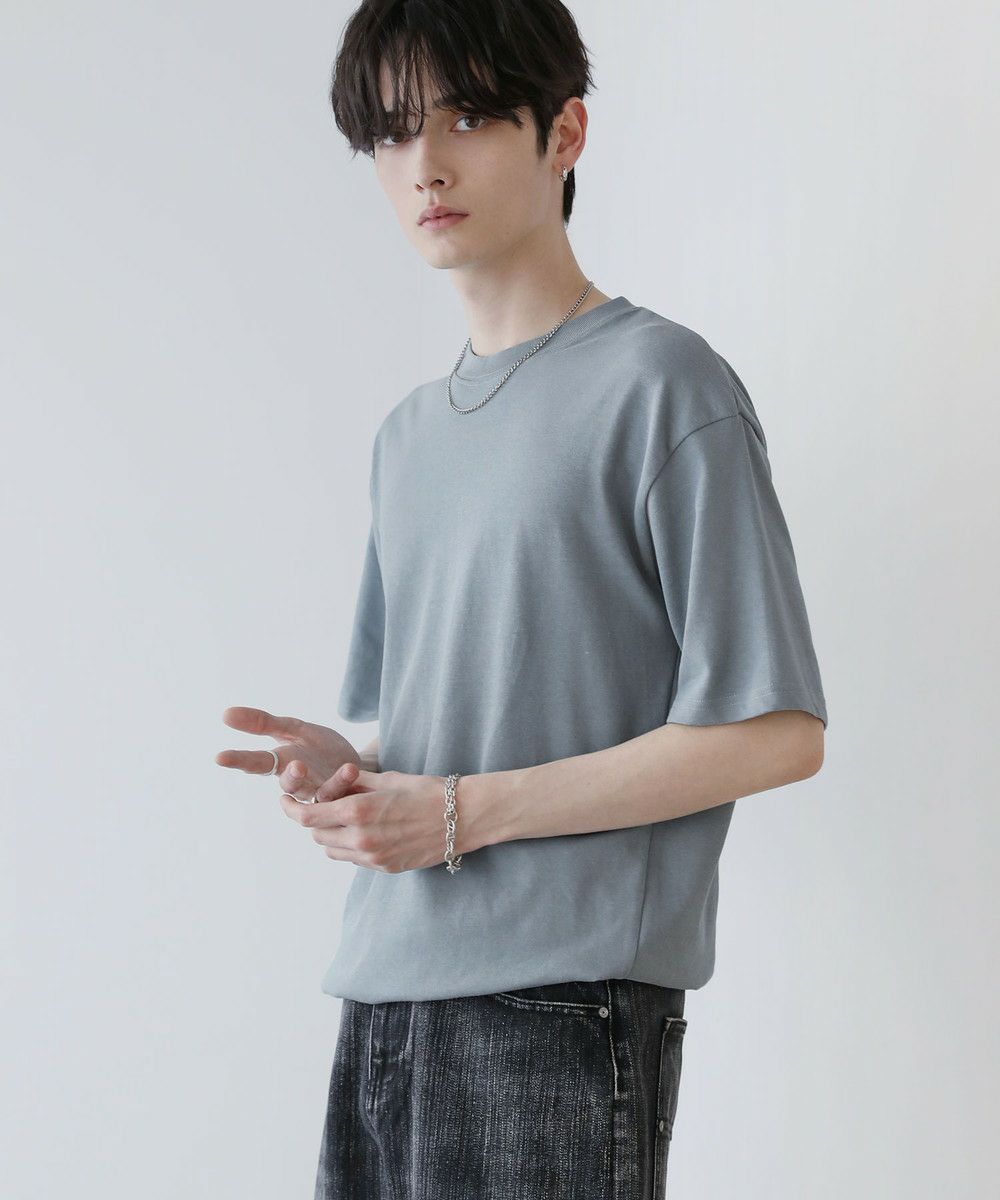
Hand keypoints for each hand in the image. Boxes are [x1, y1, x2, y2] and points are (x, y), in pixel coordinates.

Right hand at [215, 706, 360, 803]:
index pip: (257, 762)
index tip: (219, 757)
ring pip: (318, 795)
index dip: (239, 760)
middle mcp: (299, 783)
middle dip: (291, 777)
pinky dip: (346, 782)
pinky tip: (351, 768)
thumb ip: (263, 723)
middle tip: (295, 764)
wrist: (353, 765)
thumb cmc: (317, 749)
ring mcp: (320, 792)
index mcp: (282, 763)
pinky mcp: (342, 796)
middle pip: (289, 784)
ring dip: (328, 783)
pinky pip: (343, 793)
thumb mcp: (292, 729)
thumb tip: (225, 713)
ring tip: (333, 767)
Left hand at [279, 769, 457, 873]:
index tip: (285, 800)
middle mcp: (361, 839)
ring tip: (341, 819)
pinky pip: (353, 859)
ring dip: (329, 835)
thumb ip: (353, 784)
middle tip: (318, 805)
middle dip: (312, 820)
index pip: (307, 816)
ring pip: (332, 850)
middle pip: (316, 835)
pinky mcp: (385, 868)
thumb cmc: (427, 791)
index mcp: (358, 812)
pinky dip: (349, 846)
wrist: (463, 817)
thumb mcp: (387, 779)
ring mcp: (373, 857)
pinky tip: (363, 832)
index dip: (290, 809)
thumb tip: (328, 782)